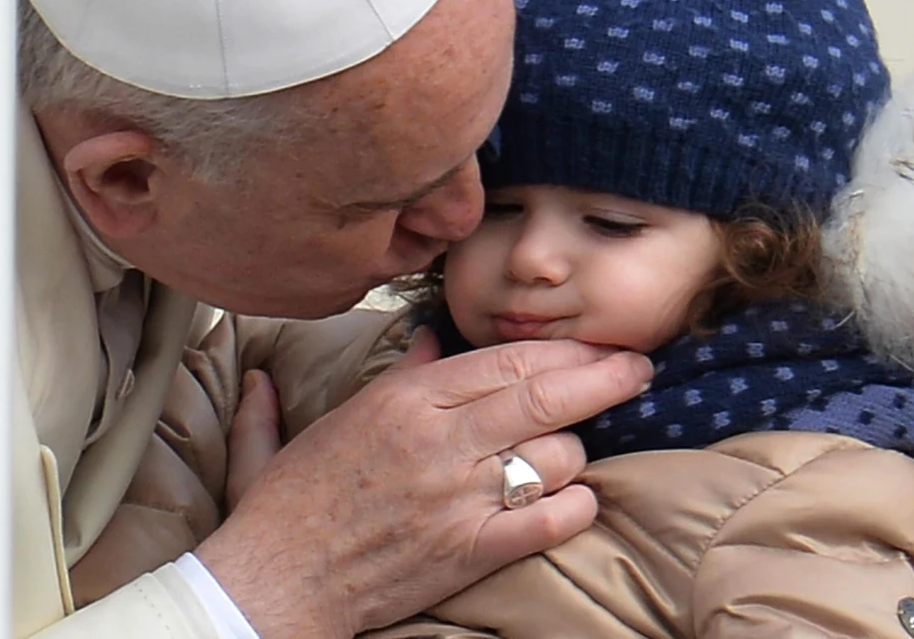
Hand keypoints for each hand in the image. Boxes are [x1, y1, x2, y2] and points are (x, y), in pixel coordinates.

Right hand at [197, 330, 652, 638]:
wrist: (275, 579)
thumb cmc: (293, 498)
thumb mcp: (332, 417)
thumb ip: (387, 371)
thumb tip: (428, 335)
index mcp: (404, 400)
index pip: (504, 359)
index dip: (559, 349)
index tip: (593, 343)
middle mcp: (437, 440)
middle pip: (542, 395)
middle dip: (602, 376)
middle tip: (638, 367)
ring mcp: (456, 497)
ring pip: (552, 454)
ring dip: (573, 450)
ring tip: (573, 449)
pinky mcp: (469, 551)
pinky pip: (546, 519)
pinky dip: (574, 505)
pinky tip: (580, 497)